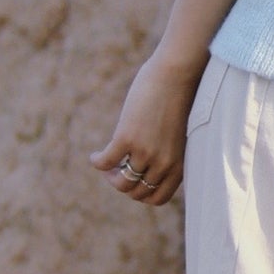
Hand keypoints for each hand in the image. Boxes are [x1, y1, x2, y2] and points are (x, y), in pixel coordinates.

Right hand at [90, 54, 197, 207]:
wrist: (175, 75)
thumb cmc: (177, 99)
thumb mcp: (177, 135)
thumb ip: (167, 153)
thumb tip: (146, 164)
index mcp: (178, 164)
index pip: (158, 198)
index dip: (141, 194)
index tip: (133, 180)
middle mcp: (163, 163)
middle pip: (136, 192)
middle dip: (123, 184)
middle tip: (115, 169)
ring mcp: (145, 152)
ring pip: (121, 182)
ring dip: (109, 176)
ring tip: (107, 164)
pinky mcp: (128, 138)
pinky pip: (106, 162)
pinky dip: (97, 162)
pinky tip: (95, 155)